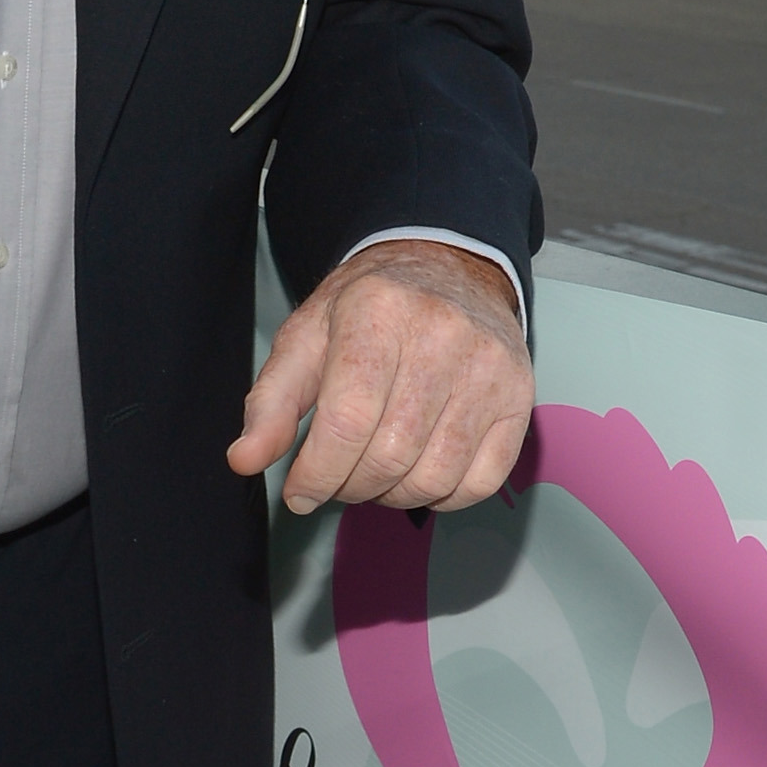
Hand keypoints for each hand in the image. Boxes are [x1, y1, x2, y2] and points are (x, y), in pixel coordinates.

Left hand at [229, 241, 531, 517]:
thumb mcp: (305, 338)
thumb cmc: (367, 310)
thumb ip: (272, 402)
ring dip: (391, 496)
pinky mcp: (520, 398)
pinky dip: (441, 496)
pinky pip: (480, 482)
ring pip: (434, 477)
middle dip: (348, 486)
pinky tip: (417, 473)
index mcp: (379, 313)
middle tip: (335, 479)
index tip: (300, 491)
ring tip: (372, 475)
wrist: (447, 269)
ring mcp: (489, 369)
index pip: (347, 421)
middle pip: (389, 456)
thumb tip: (246, 460)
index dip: (316, 473)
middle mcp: (444, 336)